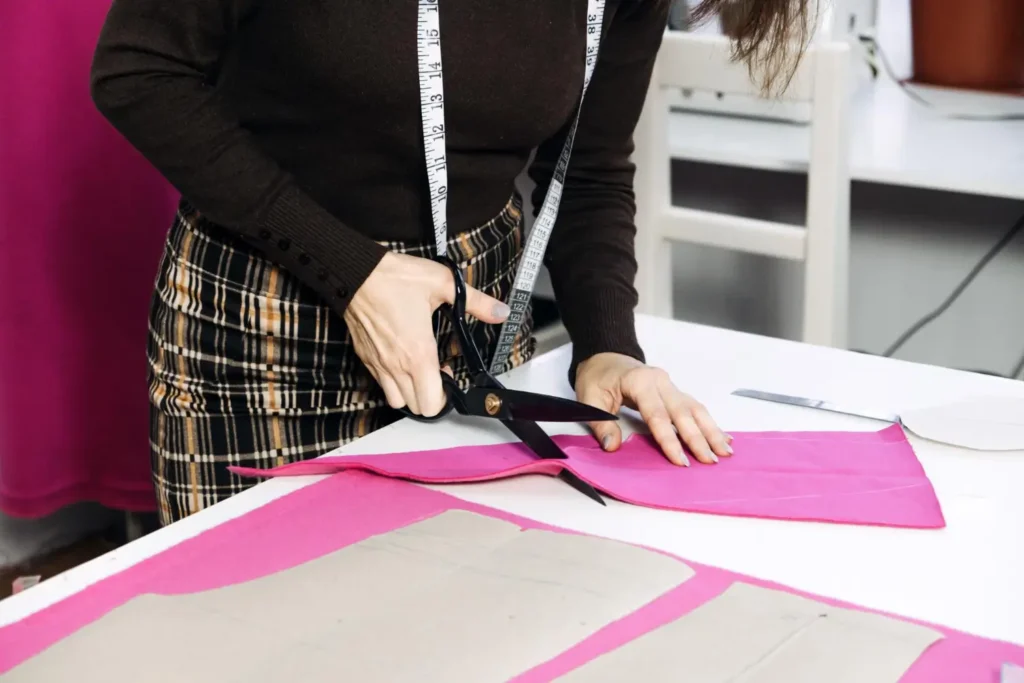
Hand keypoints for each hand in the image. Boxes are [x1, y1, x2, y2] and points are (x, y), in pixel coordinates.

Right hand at [344, 252, 509, 415]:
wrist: (356, 272)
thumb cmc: (396, 278)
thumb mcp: (443, 283)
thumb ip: (476, 302)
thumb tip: (501, 312)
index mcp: (418, 353)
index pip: (432, 402)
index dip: (447, 396)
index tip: (450, 372)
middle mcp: (397, 365)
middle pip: (417, 407)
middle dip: (431, 396)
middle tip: (437, 371)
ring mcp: (378, 364)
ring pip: (397, 401)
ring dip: (411, 392)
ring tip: (418, 369)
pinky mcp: (365, 358)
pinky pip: (380, 384)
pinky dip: (394, 381)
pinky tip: (401, 359)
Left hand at [574, 352, 731, 465]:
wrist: (605, 357)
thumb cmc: (598, 377)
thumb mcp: (589, 398)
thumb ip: (601, 423)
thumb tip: (612, 446)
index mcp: (639, 382)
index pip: (657, 414)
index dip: (669, 439)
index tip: (680, 460)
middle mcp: (660, 382)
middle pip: (683, 412)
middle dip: (698, 438)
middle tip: (710, 461)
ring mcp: (670, 385)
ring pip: (695, 408)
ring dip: (712, 431)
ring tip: (725, 452)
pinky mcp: (674, 391)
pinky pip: (695, 407)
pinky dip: (710, 423)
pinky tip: (723, 438)